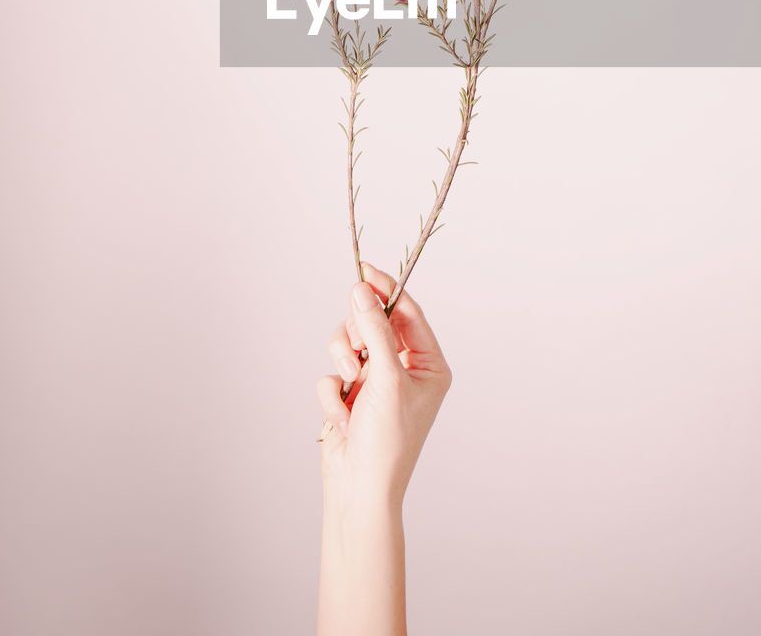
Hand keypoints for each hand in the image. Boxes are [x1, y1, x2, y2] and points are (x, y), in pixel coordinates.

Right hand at [316, 262, 451, 505]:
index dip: (386, 289)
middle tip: (354, 354)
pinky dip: (332, 394)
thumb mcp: (386, 378)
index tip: (364, 270)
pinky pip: (332, 373)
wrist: (359, 490)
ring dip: (343, 364)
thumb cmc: (387, 441)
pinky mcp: (350, 395)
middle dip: (357, 337)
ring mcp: (375, 382)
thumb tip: (361, 288)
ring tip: (348, 389)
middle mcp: (403, 369)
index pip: (408, 313)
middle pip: (372, 323)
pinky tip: (342, 420)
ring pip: (348, 344)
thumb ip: (374, 329)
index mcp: (429, 365)